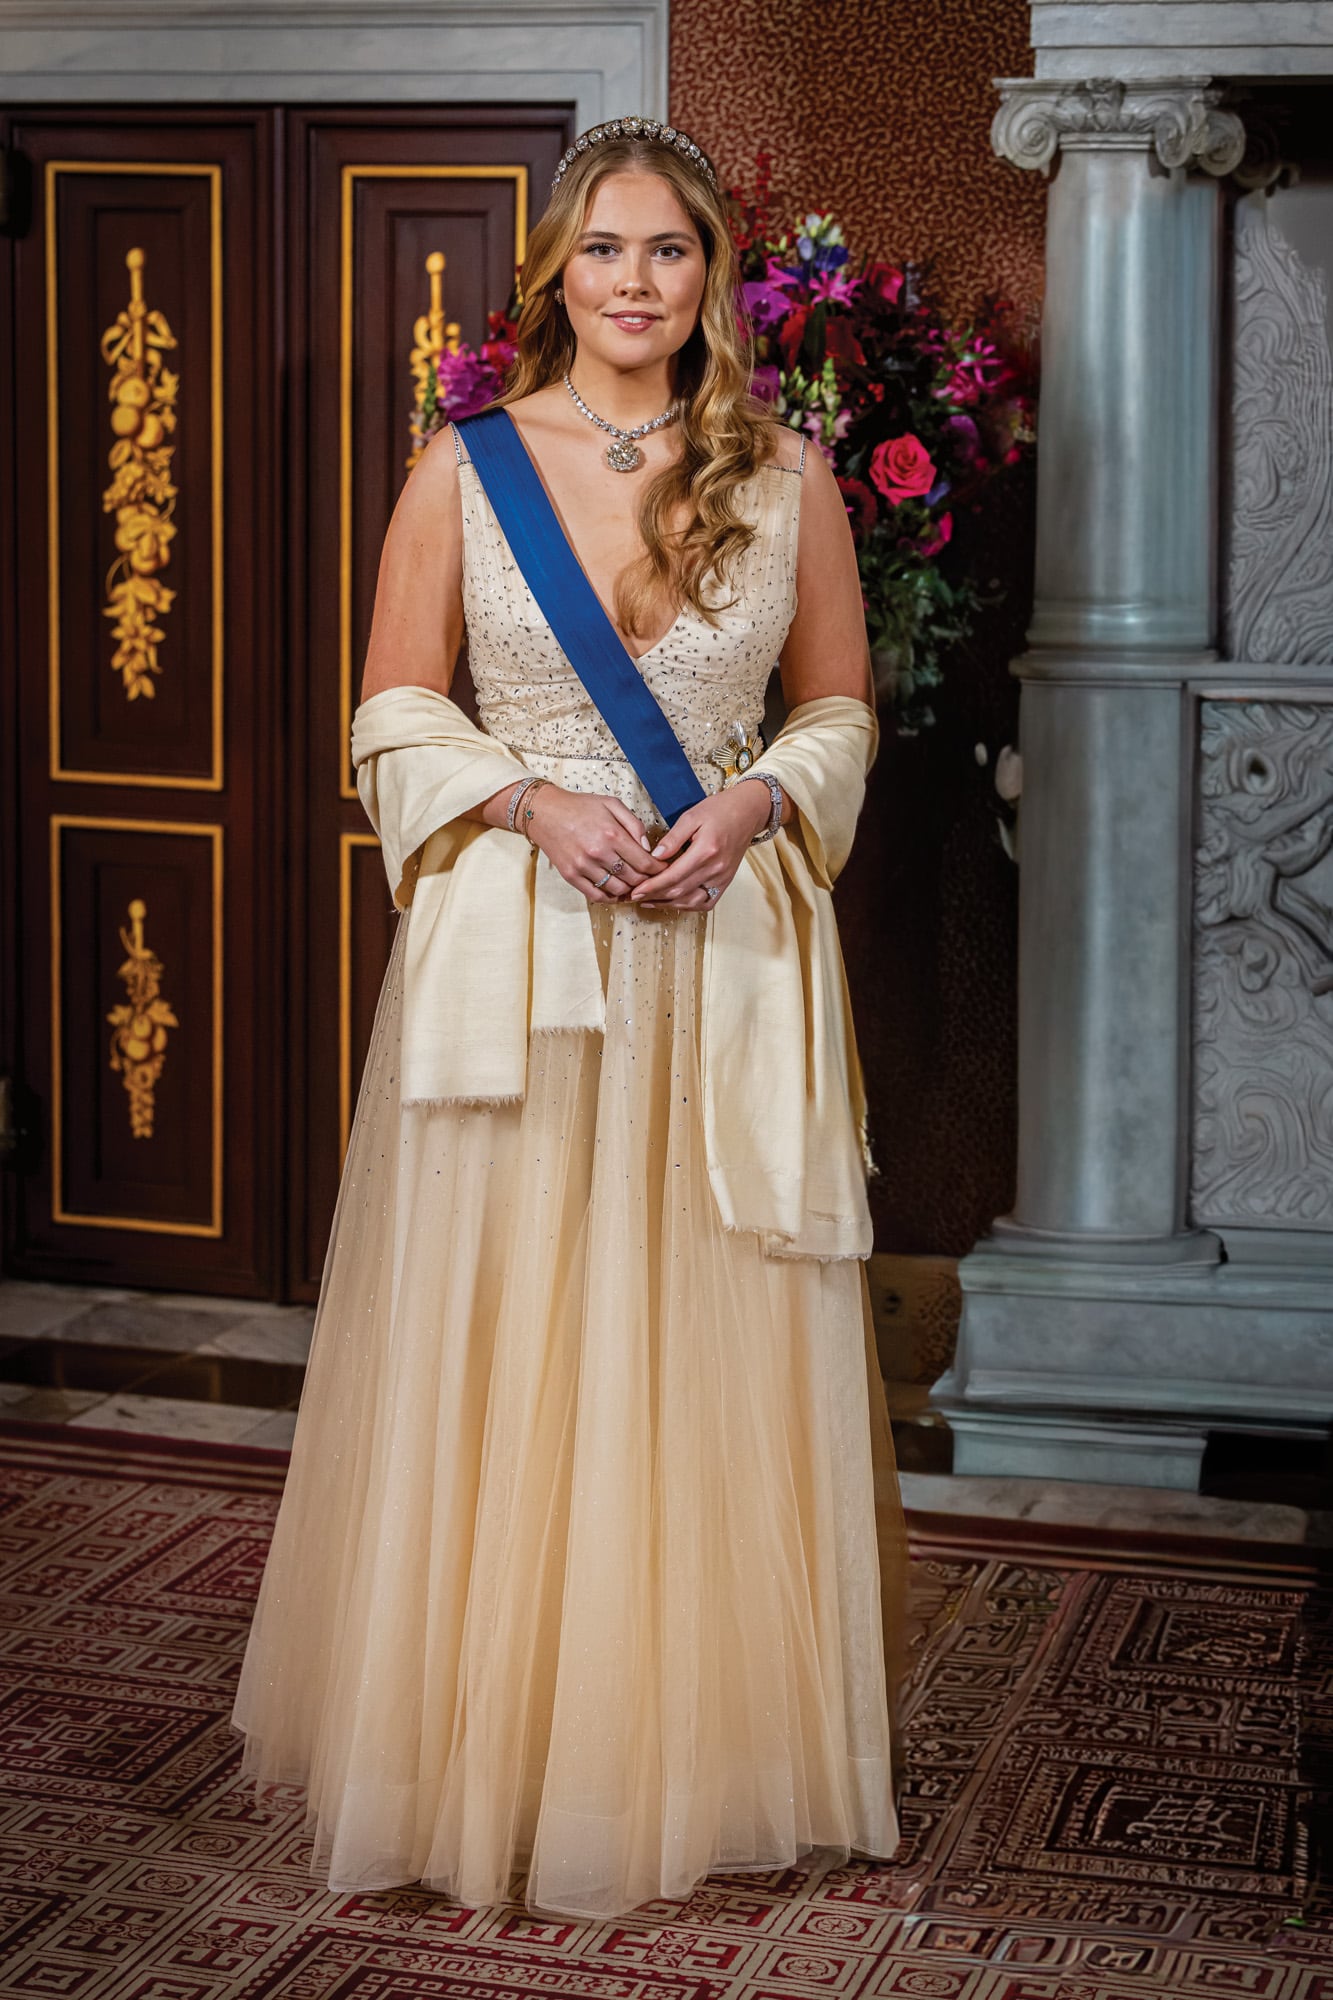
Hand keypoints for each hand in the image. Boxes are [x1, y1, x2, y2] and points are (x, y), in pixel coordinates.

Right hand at [525, 785, 670, 902]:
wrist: (544, 812)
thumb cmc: (580, 806)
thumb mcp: (611, 805)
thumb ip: (634, 824)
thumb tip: (648, 848)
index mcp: (612, 834)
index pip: (644, 862)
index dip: (658, 869)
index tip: (663, 869)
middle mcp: (598, 852)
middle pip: (634, 878)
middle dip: (647, 880)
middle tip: (652, 878)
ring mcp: (583, 866)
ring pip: (618, 890)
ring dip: (630, 890)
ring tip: (636, 885)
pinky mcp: (571, 876)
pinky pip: (597, 896)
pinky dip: (611, 898)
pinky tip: (617, 892)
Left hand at [628, 780, 770, 909]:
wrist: (748, 812)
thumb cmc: (720, 810)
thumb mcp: (692, 816)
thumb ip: (673, 838)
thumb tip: (654, 856)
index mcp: (706, 851)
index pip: (673, 876)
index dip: (652, 886)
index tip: (635, 891)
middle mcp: (716, 868)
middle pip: (679, 892)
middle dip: (654, 897)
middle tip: (634, 897)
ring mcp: (722, 878)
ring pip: (691, 901)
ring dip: (668, 904)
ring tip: (648, 901)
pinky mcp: (726, 882)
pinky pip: (705, 903)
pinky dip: (687, 906)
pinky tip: (673, 902)